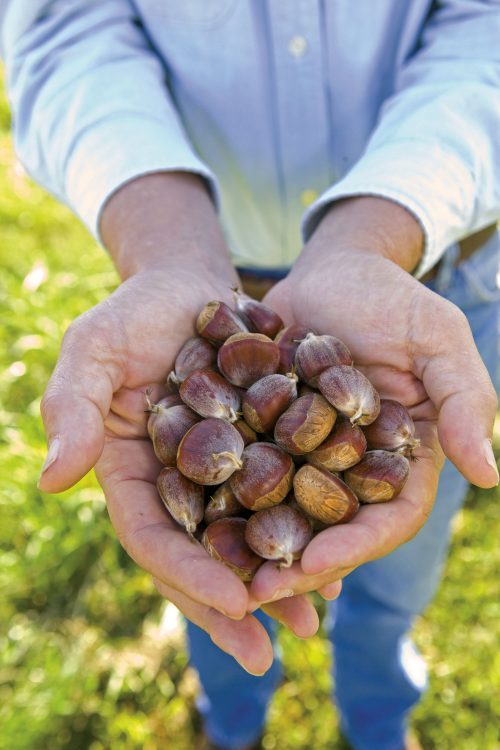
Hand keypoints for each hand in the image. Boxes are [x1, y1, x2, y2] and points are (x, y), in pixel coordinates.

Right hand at [37, 174, 317, 674]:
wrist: (190, 285)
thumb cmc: (134, 312)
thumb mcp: (94, 349)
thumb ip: (73, 408)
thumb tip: (54, 481)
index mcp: (128, 473)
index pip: (152, 536)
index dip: (188, 573)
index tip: (235, 604)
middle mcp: (173, 484)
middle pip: (200, 554)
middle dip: (232, 604)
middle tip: (269, 650)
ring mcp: (216, 473)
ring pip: (244, 537)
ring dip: (274, 581)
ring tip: (312, 619)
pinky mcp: (257, 451)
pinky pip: (280, 498)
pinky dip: (304, 529)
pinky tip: (335, 557)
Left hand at [250, 197, 497, 603]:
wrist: (329, 269)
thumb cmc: (391, 298)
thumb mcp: (436, 338)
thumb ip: (464, 399)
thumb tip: (488, 474)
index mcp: (404, 457)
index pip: (392, 516)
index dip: (361, 544)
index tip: (321, 561)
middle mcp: (356, 467)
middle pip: (334, 529)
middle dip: (300, 563)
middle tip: (258, 590)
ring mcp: (309, 456)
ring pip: (286, 515)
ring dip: (257, 547)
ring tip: (222, 571)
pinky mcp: (268, 437)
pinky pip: (248, 477)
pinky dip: (228, 502)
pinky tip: (197, 523)